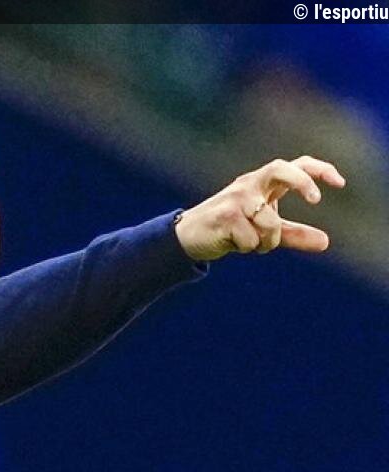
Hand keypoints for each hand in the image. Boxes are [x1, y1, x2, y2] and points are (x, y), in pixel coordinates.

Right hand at [175, 156, 345, 261]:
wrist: (188, 237)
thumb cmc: (229, 229)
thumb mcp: (265, 231)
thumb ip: (294, 234)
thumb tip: (326, 242)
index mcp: (263, 183)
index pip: (295, 166)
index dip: (319, 170)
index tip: (339, 184)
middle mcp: (250, 185)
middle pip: (282, 169)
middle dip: (302, 182)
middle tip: (315, 201)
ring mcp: (236, 198)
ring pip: (270, 223)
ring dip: (265, 242)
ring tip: (249, 243)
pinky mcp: (225, 215)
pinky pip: (252, 239)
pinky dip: (248, 247)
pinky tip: (232, 242)